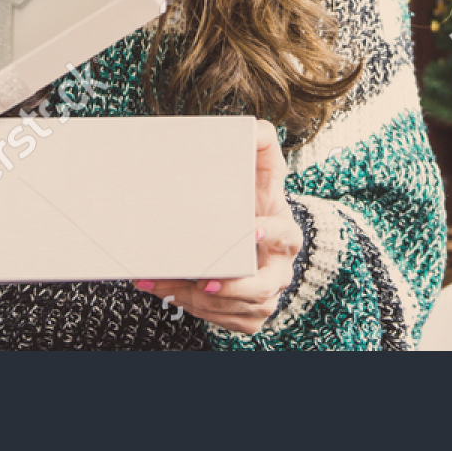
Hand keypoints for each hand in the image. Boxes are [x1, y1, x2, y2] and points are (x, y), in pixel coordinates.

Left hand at [134, 119, 302, 334]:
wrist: (254, 231)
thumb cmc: (256, 198)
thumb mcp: (263, 168)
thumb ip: (261, 143)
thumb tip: (254, 129)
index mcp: (285, 232)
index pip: (287, 236)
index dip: (272, 235)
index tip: (253, 228)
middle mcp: (280, 268)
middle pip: (265, 289)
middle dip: (235, 290)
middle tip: (205, 282)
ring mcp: (267, 295)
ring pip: (240, 310)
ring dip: (200, 301)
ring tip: (164, 285)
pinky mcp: (249, 314)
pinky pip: (227, 322)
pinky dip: (197, 311)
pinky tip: (170, 294)